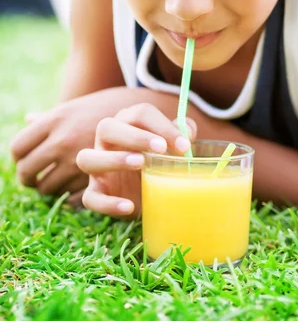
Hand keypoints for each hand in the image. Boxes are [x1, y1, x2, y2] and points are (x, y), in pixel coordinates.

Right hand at [9, 87, 175, 205]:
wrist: (150, 193)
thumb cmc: (160, 161)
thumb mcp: (172, 147)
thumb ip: (181, 134)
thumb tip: (187, 131)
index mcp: (128, 123)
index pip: (140, 114)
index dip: (162, 126)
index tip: (184, 146)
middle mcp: (107, 141)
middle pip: (107, 127)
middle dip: (135, 136)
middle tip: (161, 149)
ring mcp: (97, 167)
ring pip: (87, 158)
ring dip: (113, 160)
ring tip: (140, 164)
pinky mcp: (96, 192)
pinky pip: (90, 198)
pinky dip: (108, 203)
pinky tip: (129, 206)